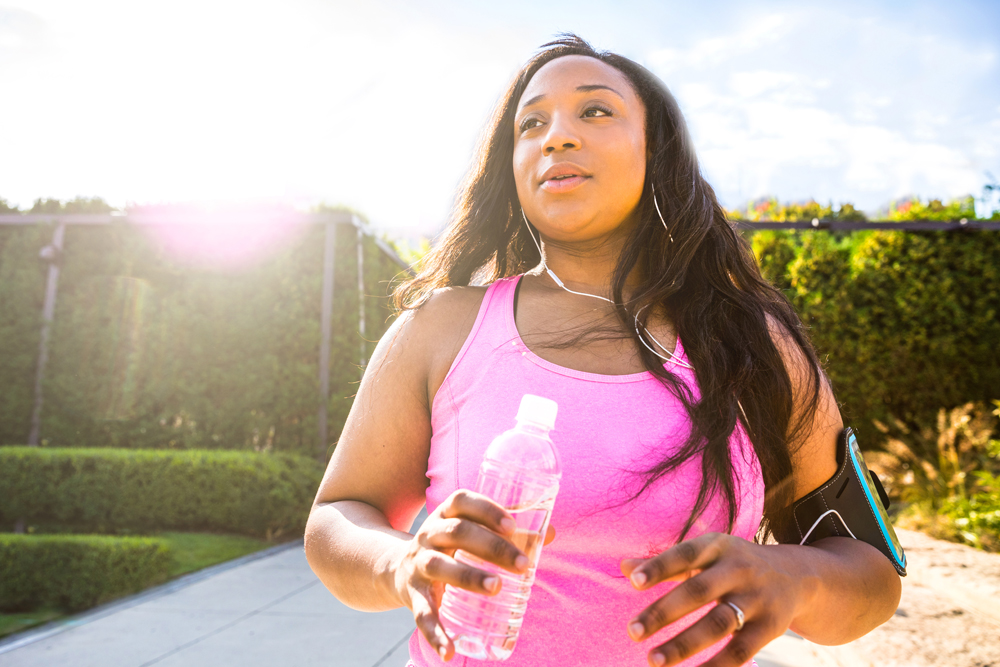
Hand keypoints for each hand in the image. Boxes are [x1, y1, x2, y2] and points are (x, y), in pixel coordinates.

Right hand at [391, 489, 555, 660]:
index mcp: (446, 514)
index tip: (513, 525)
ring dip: (469, 577)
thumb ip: (508, 533)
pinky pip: (421, 613)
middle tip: (522, 564)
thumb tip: (549, 533)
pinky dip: (435, 633)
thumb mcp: (470, 532)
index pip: (462, 501)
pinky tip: (449, 651)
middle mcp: (429, 534)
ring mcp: (419, 563)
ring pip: (439, 566)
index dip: (487, 510)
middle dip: (492, 547)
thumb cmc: (451, 546)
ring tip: (497, 588)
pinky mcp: (412, 594)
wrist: (395, 568)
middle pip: (457, 532)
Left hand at [619, 533, 815, 666]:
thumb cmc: (733, 564)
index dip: (660, 566)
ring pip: (718, 624)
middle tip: (632, 631)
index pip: (685, 554)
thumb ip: (666, 562)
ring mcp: (757, 598)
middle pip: (698, 591)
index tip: (633, 581)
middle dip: (664, 612)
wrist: (797, 575)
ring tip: (653, 660)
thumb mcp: (706, 554)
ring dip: (683, 644)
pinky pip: (740, 652)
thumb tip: (624, 566)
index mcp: (718, 547)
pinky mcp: (771, 628)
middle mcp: (739, 569)